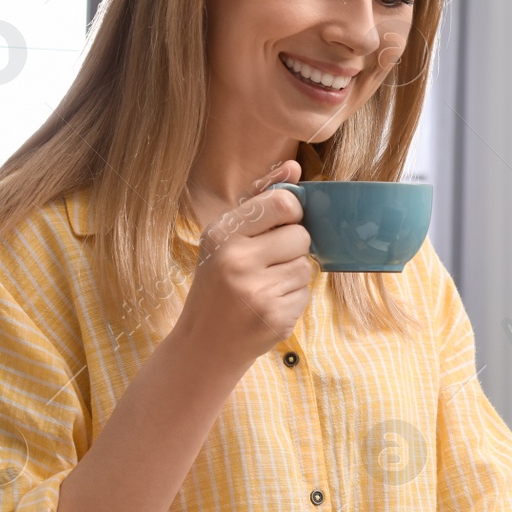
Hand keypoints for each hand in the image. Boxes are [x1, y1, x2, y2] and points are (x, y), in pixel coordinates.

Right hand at [174, 160, 313, 371]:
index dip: (290, 213)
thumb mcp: (226, 238)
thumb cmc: (217, 283)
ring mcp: (258, 292)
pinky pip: (306, 293)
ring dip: (292, 274)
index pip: (284, 202)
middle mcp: (238, 261)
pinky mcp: (276, 317)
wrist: (205, 345)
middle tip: (267, 262)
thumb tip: (295, 167)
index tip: (279, 225)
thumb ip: (260, 199)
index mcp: (222, 234)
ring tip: (264, 286)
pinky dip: (292, 298)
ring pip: (306, 266)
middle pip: (301, 236)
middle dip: (292, 248)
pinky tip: (267, 305)